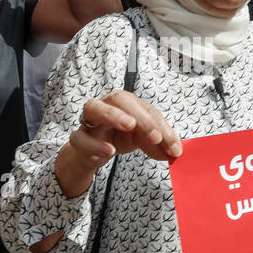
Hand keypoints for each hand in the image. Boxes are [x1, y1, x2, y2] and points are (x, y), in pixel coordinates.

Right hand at [55, 91, 181, 195]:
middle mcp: (106, 106)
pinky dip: (94, 144)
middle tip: (155, 136)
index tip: (173, 147)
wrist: (91, 154)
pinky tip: (109, 151)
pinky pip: (80, 138)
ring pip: (93, 107)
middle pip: (120, 99)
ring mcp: (88, 121)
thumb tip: (175, 152)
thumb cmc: (118, 138)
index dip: (161, 126)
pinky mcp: (77, 138)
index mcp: (126, 104)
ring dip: (112, 115)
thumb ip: (158, 145)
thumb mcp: (141, 140)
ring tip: (129, 126)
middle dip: (140, 116)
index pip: (146, 108)